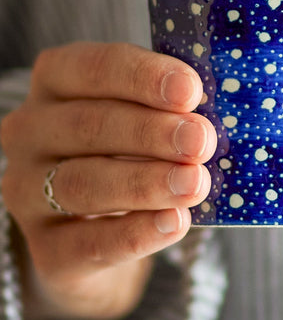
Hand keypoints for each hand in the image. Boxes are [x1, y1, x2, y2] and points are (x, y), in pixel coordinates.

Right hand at [0, 41, 214, 319]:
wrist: (93, 244)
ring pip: (82, 184)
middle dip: (151, 133)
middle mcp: (29, 133)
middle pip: (88, 126)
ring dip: (145, 183)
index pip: (91, 69)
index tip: (191, 90)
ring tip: (194, 184)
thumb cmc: (127, 164)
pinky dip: (136, 234)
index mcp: (55, 85)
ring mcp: (27, 192)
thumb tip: (217, 119)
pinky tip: (174, 223)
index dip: (141, 78)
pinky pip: (89, 243)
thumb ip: (171, 115)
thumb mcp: (145, 128)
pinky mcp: (45, 250)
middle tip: (201, 141)